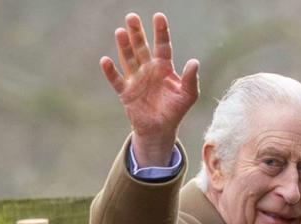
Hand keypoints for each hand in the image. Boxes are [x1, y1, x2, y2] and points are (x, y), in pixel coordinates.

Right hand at [100, 13, 198, 165]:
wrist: (160, 129)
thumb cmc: (175, 110)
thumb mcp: (188, 95)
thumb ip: (191, 79)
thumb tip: (194, 62)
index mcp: (164, 68)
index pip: (162, 46)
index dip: (161, 32)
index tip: (158, 16)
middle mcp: (148, 69)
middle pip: (141, 48)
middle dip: (137, 33)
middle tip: (132, 17)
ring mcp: (135, 79)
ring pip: (128, 59)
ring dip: (124, 46)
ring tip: (120, 32)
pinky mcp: (126, 92)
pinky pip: (116, 80)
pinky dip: (110, 71)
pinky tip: (106, 61)